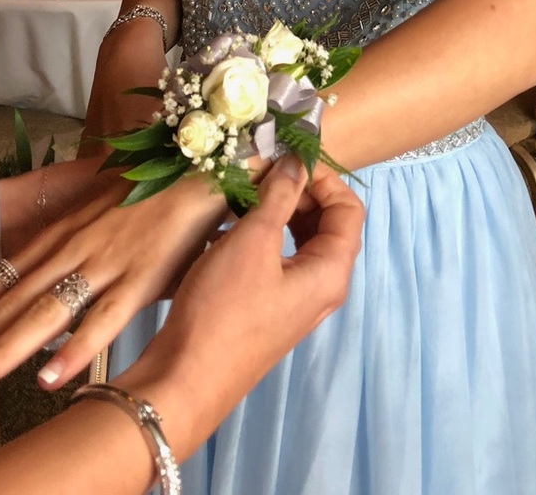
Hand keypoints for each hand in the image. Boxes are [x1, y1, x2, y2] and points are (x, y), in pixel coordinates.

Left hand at [0, 169, 228, 426]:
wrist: (194, 164)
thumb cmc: (145, 191)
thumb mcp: (94, 219)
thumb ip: (67, 255)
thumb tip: (44, 301)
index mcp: (52, 239)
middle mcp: (67, 250)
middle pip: (2, 308)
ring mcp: (102, 262)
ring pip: (42, 314)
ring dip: (0, 353)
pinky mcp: (141, 274)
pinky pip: (104, 317)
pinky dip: (75, 348)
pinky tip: (50, 379)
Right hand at [113, 159, 364, 459]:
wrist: (185, 377)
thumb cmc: (223, 308)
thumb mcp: (252, 242)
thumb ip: (278, 197)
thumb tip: (296, 162)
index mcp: (330, 272)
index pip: (350, 209)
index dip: (324, 178)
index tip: (289, 158)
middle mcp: (320, 287)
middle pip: (327, 224)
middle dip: (299, 192)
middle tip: (263, 172)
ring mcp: (294, 300)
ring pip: (298, 241)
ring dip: (276, 211)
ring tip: (243, 192)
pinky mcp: (267, 307)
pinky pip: (275, 259)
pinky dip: (259, 235)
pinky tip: (227, 223)